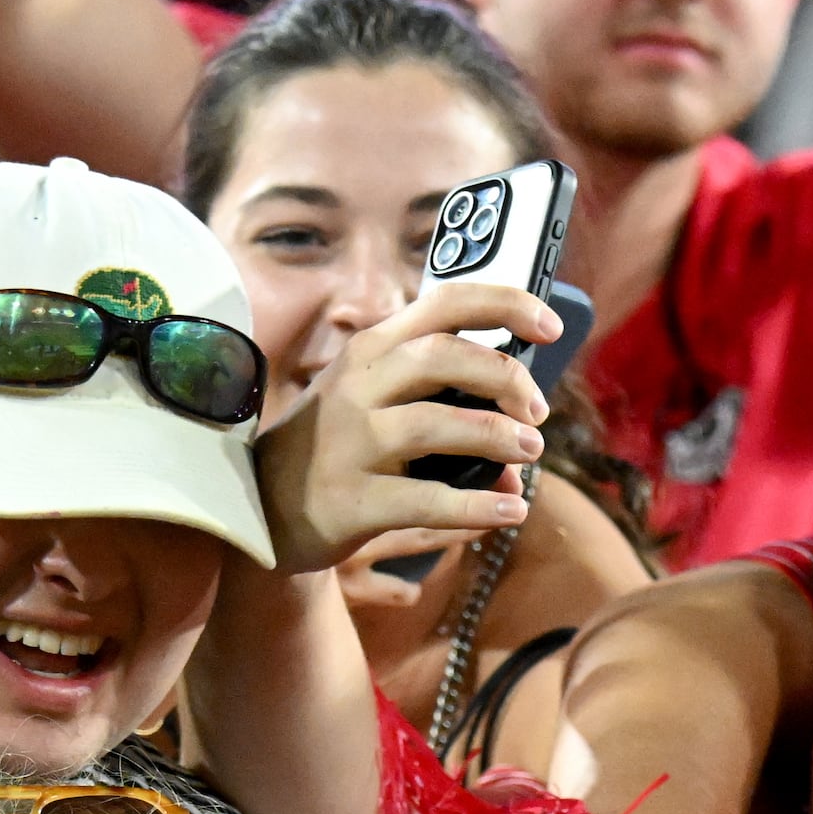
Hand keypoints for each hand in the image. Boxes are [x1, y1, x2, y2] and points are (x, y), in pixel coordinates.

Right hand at [254, 281, 558, 575]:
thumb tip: (521, 432)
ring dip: (495, 436)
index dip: (505, 304)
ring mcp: (350, 442)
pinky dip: (475, 506)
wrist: (260, 506)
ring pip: (433, 424)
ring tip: (529, 453)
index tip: (552, 325)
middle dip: (503, 377)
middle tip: (538, 412)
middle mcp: (358, 385)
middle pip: (442, 356)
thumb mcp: (375, 399)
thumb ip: (443, 399)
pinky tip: (511, 510)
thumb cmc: (338, 445)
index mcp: (373, 350)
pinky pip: (423, 500)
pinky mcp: (351, 499)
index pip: (444, 303)